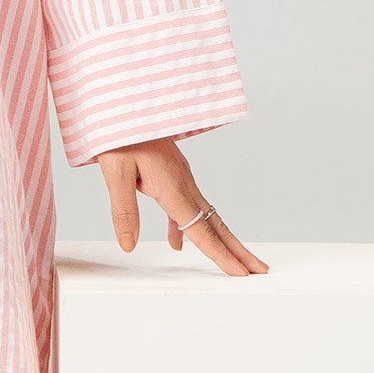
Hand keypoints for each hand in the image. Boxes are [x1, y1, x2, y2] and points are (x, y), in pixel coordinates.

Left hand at [95, 137, 266, 276]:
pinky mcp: (170, 172)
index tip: (240, 274)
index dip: (220, 254)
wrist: (124, 98)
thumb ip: (123, 209)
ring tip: (234, 262)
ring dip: (221, 240)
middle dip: (237, 250)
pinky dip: (186, 227)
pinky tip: (177, 242)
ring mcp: (179, 176)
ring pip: (205, 215)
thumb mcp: (114, 170)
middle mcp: (183, 183)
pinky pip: (185, 205)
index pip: (200, 229)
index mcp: (172, 186)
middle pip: (215, 224)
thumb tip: (129, 245)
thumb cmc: (118, 131)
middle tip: (259, 272)